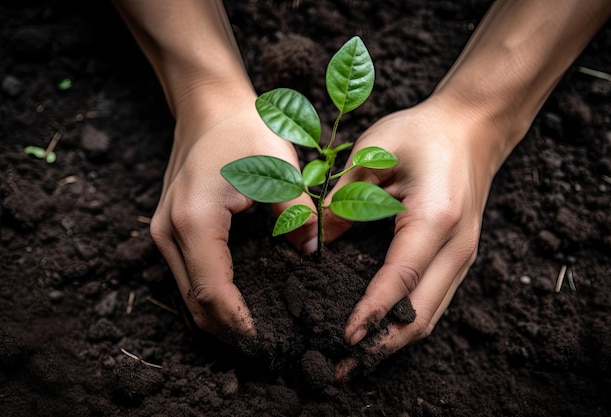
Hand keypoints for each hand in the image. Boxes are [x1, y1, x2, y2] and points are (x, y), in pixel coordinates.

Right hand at [149, 95, 316, 342]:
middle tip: (269, 348)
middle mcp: (170, 233)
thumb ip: (296, 215)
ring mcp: (164, 233)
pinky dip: (212, 297)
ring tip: (257, 332)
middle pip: (195, 304)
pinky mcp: (171, 230)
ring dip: (219, 318)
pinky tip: (240, 302)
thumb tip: (312, 253)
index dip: (241, 324)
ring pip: (188, 296)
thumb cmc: (244, 128)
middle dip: (230, 332)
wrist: (209, 104)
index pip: (214, 293)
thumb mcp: (279, 169)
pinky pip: (189, 277)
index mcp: (195, 221)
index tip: (269, 343)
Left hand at [324, 96, 504, 378]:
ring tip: (355, 361)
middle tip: (341, 368)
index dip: (372, 311)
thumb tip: (314, 246)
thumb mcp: (374, 154)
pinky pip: (432, 302)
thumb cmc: (422, 134)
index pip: (401, 278)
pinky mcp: (458, 259)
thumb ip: (343, 202)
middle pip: (423, 314)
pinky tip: (378, 331)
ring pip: (430, 316)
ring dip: (393, 342)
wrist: (472, 128)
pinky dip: (404, 323)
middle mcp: (457, 247)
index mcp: (436, 218)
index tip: (344, 337)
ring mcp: (463, 257)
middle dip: (382, 346)